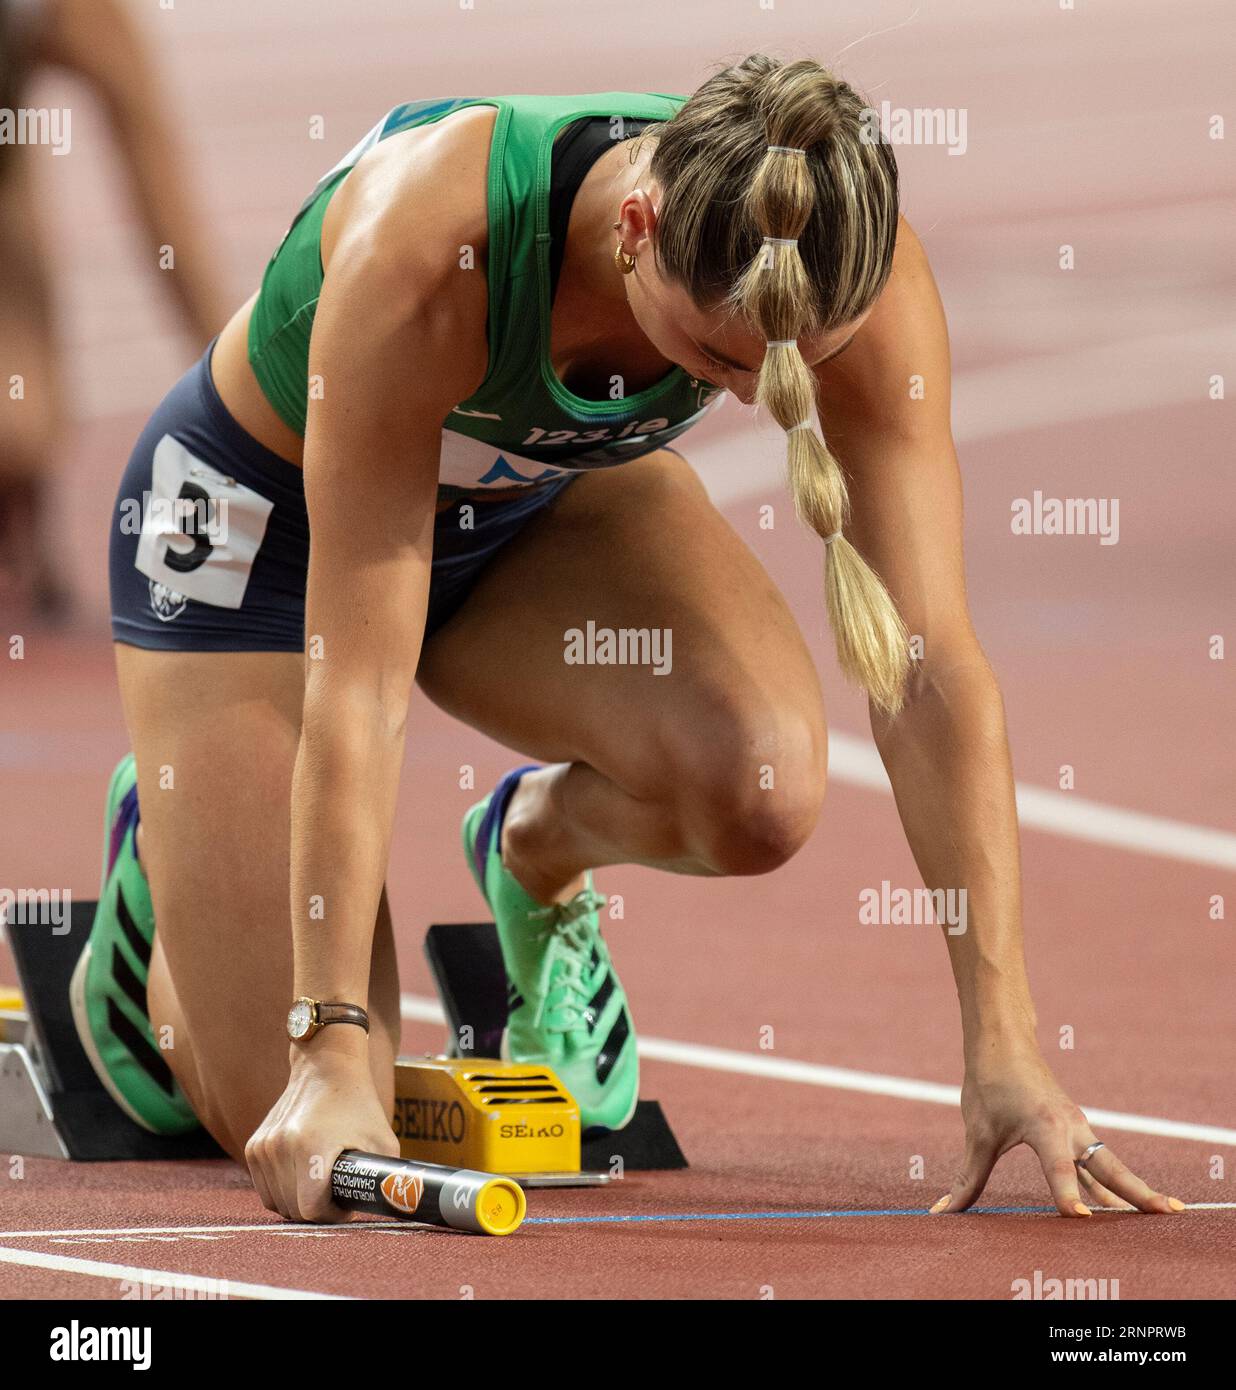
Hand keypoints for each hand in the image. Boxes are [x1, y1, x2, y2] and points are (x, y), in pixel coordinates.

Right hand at [246, 1043, 398, 1222]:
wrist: (326, 1066)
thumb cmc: (359, 1104)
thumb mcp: (383, 1142)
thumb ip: (386, 1180)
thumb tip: (395, 1209)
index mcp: (311, 1147)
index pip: (311, 1209)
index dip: (333, 1214)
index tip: (346, 1203)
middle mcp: (280, 1148)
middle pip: (294, 1209)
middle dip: (318, 1211)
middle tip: (337, 1195)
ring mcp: (263, 1147)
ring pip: (277, 1203)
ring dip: (299, 1203)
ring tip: (322, 1186)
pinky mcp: (254, 1147)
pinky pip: (266, 1189)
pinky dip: (283, 1191)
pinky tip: (303, 1178)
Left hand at [931, 1048, 1184, 1217]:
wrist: (1004, 1043)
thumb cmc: (989, 1084)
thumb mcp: (977, 1133)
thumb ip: (968, 1180)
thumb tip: (943, 1213)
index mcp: (1044, 1125)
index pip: (1058, 1167)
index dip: (1067, 1194)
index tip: (1080, 1218)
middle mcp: (1070, 1127)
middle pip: (1109, 1166)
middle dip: (1137, 1191)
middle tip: (1168, 1212)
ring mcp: (1078, 1129)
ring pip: (1111, 1165)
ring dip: (1135, 1189)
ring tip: (1165, 1212)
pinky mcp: (1076, 1132)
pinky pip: (1098, 1164)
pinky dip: (1113, 1183)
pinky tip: (1120, 1207)